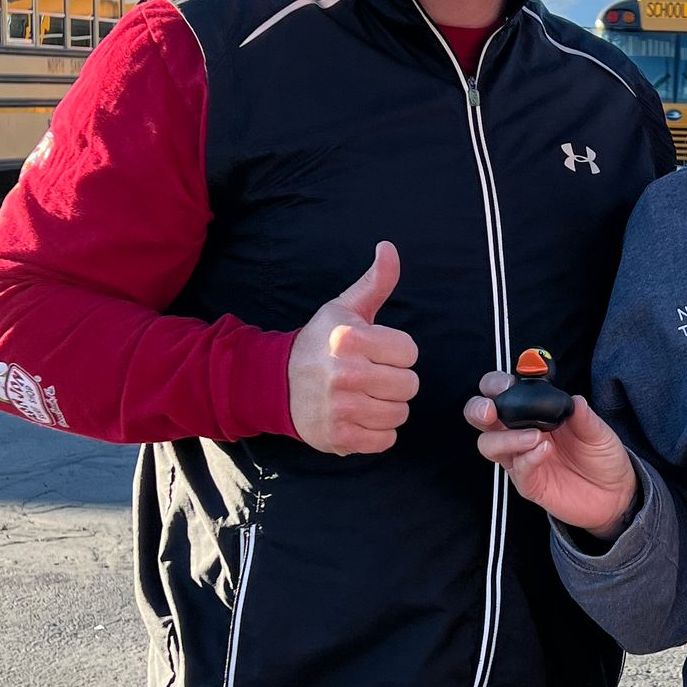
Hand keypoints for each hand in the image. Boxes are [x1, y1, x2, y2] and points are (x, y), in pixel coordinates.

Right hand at [287, 242, 419, 455]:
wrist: (276, 383)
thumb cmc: (320, 343)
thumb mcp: (344, 308)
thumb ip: (375, 282)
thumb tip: (389, 247)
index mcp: (349, 339)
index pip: (410, 352)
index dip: (397, 352)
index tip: (376, 352)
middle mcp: (344, 374)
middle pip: (409, 385)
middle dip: (395, 380)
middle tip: (372, 376)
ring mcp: (341, 408)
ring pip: (400, 413)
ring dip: (389, 406)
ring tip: (366, 395)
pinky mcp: (340, 437)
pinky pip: (386, 440)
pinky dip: (378, 432)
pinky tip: (360, 416)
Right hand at [464, 375, 639, 537]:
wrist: (615, 493)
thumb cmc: (600, 455)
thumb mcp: (598, 431)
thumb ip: (584, 416)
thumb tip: (574, 399)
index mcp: (533, 412)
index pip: (501, 392)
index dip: (496, 384)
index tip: (508, 383)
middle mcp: (519, 433)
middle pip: (481, 417)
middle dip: (478, 409)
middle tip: (491, 410)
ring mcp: (521, 459)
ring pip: (489, 445)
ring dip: (506, 438)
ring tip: (534, 436)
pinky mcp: (529, 483)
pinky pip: (518, 470)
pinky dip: (528, 458)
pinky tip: (545, 451)